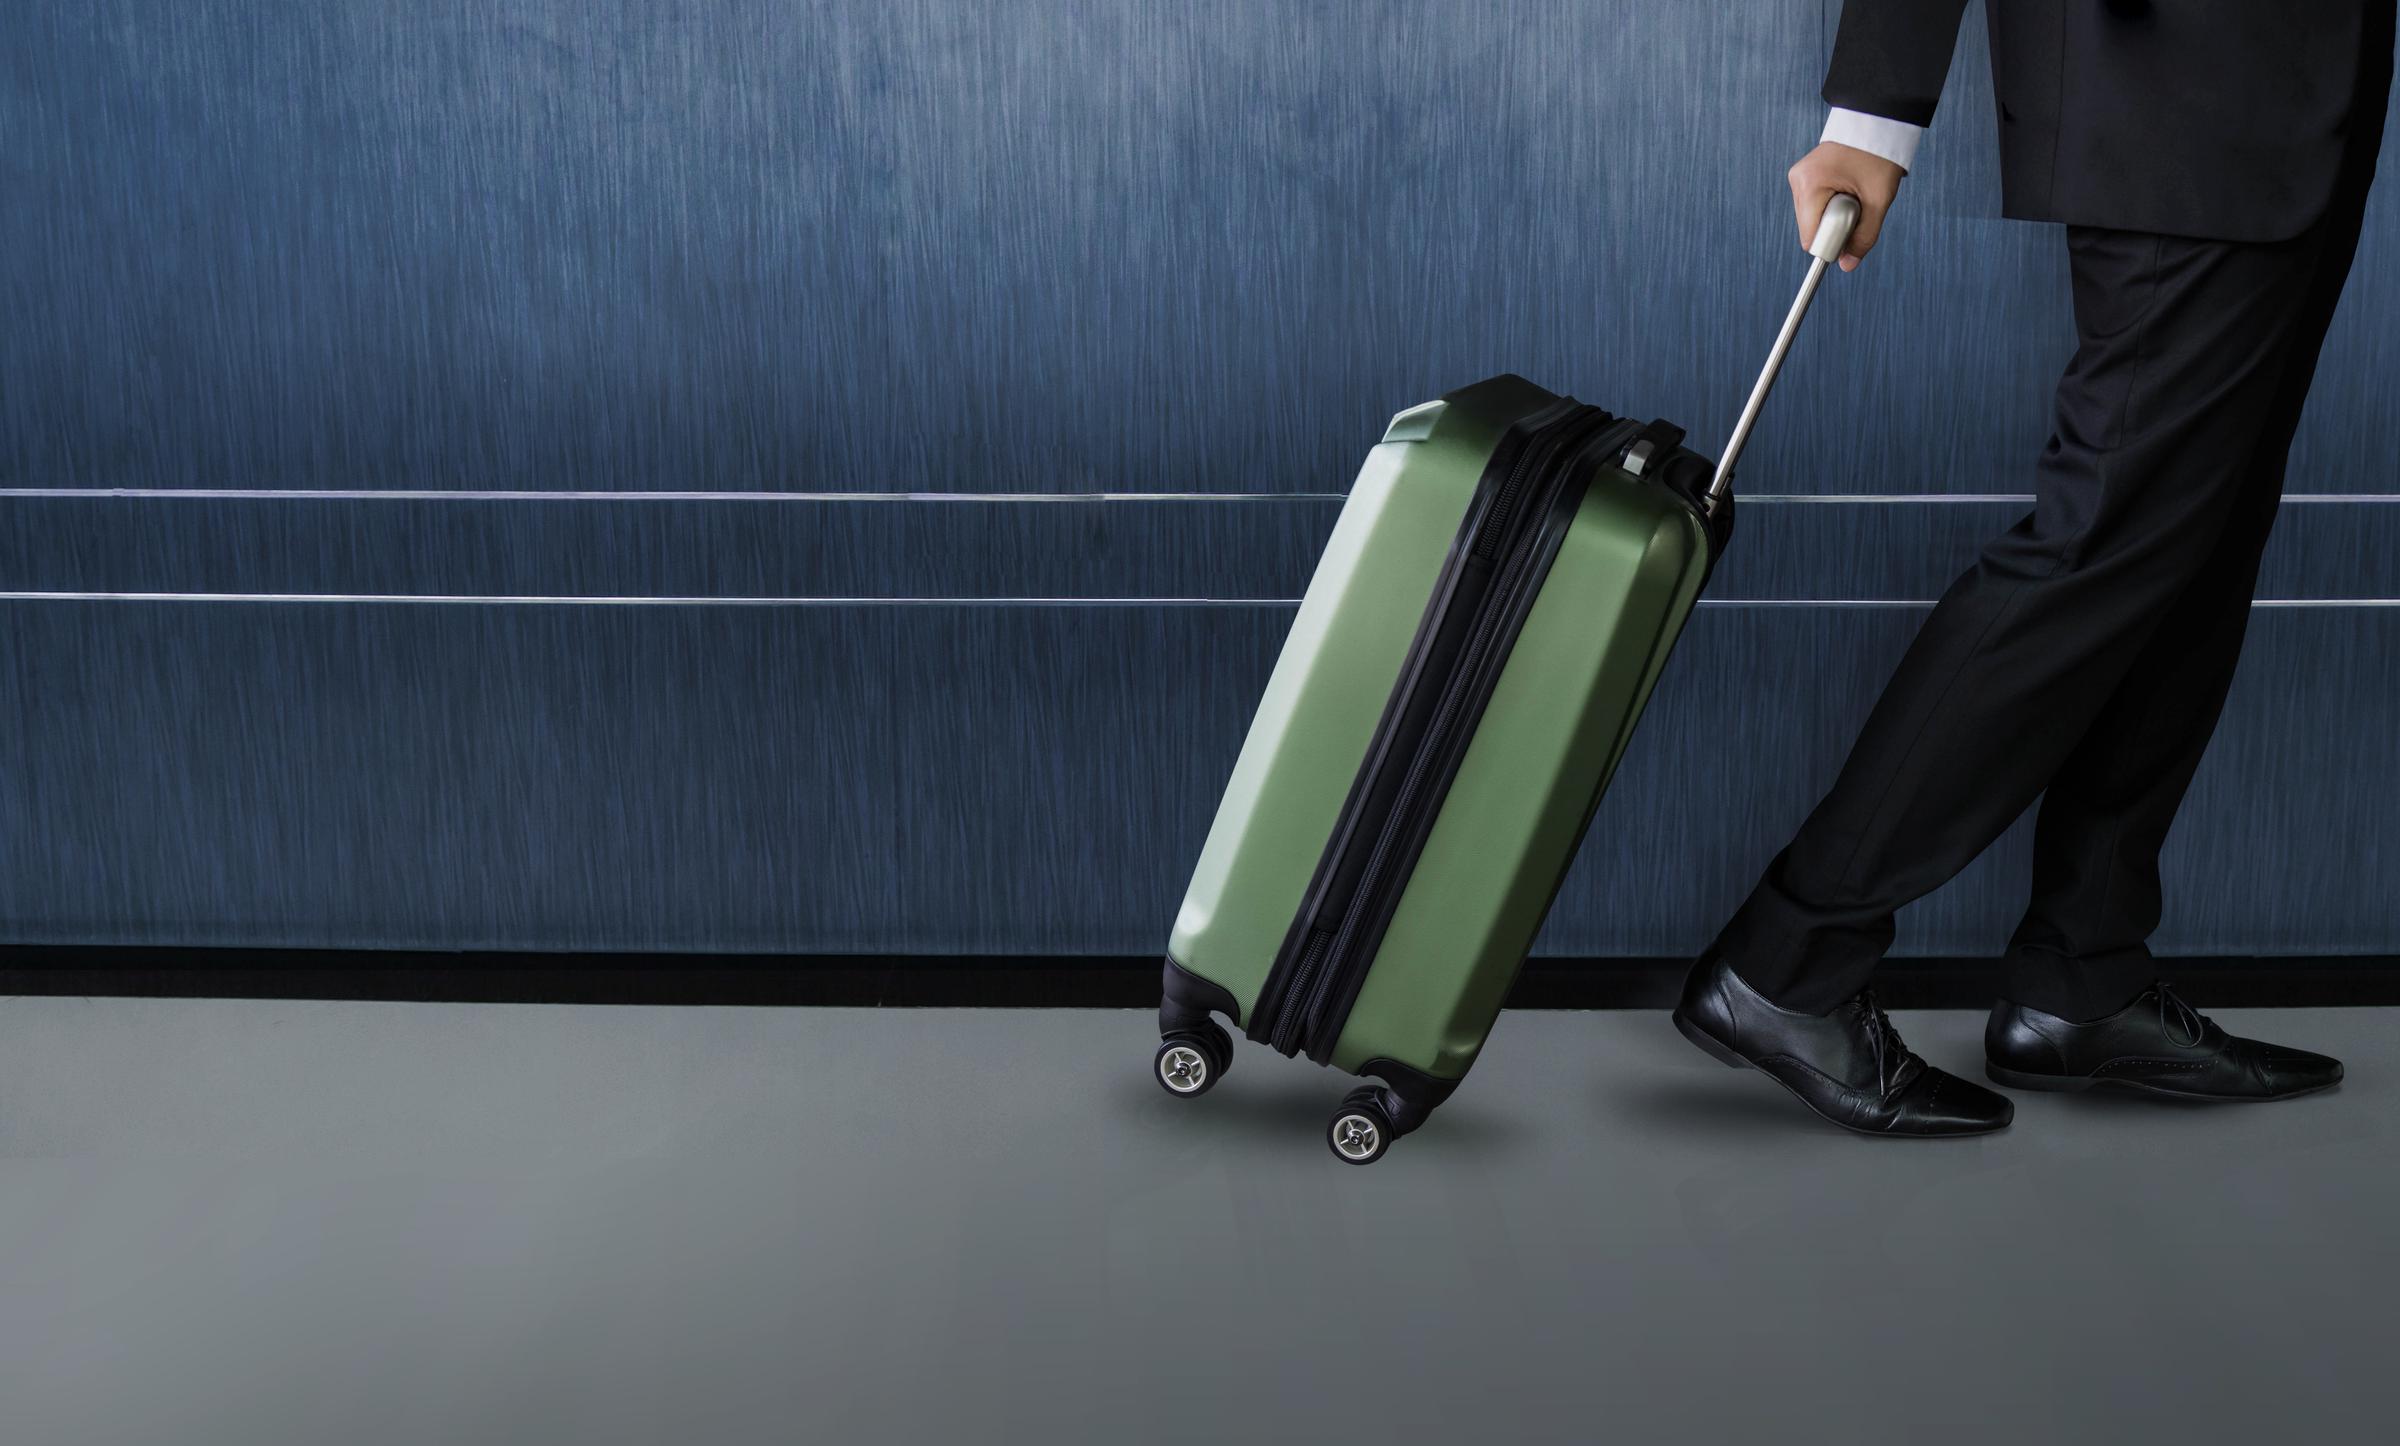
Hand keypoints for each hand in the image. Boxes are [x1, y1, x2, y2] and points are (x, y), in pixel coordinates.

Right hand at [1787, 141, 1903, 270]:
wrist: (1878, 123)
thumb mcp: (1877, 201)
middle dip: (1834, 227)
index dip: (1832, 242)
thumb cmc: (1879, 157)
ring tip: (1853, 193)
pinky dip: (1830, 207)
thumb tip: (1847, 265)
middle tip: (1859, 205)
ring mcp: (1798, 178)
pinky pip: (1813, 206)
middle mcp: (1798, 181)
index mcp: (1810, 184)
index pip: (1810, 237)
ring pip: (1811, 219)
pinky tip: (1846, 190)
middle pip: (1809, 229)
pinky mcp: (1804, 177)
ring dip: (1833, 217)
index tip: (1855, 226)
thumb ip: (1863, 236)